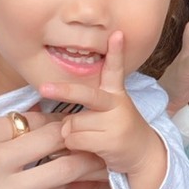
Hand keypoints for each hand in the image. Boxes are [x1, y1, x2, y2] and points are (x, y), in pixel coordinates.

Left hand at [43, 31, 164, 182]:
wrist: (144, 155)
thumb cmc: (118, 130)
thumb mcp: (110, 112)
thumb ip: (89, 107)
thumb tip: (61, 120)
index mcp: (117, 93)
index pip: (115, 69)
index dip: (116, 52)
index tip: (117, 34)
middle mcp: (117, 104)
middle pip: (86, 95)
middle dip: (64, 91)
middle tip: (44, 88)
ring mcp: (115, 123)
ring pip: (72, 124)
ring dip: (71, 133)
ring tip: (89, 138)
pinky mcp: (110, 141)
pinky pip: (74, 140)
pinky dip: (74, 146)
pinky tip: (89, 148)